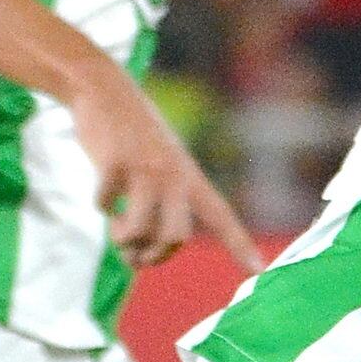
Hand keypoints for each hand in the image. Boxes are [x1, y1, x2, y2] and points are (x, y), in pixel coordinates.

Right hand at [69, 72, 257, 269]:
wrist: (105, 90)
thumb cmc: (133, 138)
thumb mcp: (158, 167)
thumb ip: (157, 210)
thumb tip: (137, 260)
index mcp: (190, 178)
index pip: (221, 216)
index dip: (240, 245)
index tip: (259, 271)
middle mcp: (173, 176)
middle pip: (176, 238)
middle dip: (156, 256)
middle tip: (137, 257)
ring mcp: (144, 169)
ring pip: (139, 230)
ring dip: (123, 241)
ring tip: (117, 229)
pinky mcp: (113, 164)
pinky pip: (105, 206)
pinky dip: (101, 208)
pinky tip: (103, 197)